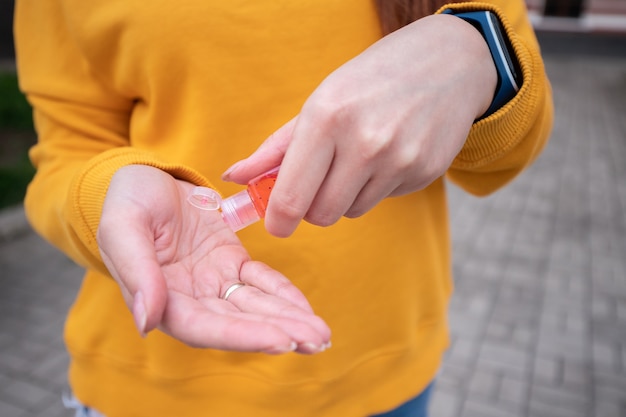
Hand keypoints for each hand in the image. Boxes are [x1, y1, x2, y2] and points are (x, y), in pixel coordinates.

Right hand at [97, 165, 330, 353]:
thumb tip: (147, 322)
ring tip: (321, 333)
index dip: (242, 336)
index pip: (203, 327)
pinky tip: (306, 309)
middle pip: (237, 324)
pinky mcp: (232, 262)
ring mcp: (214, 282)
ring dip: (288, 320)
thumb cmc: (127, 202)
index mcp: (161, 298)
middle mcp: (191, 298)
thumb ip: (137, 273)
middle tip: (317, 341)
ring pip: (254, 306)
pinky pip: (261, 281)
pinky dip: (284, 294)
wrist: (147, 178)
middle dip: (278, 333)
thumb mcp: (123, 228)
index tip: (281, 341)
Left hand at [222, 14, 496, 236]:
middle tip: (318, 181)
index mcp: (326, 118)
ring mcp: (399, 160)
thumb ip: (275, 148)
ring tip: (359, 156)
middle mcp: (364, 143)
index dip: (278, 220)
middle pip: (321, 215)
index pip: (291, 197)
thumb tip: (234, 178)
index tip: (276, 223)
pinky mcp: (425, 173)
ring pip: (352, 210)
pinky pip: (384, 199)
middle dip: (312, 206)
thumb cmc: (370, 80)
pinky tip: (390, 152)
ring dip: (346, 195)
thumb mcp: (318, 102)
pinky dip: (377, 186)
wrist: (448, 62)